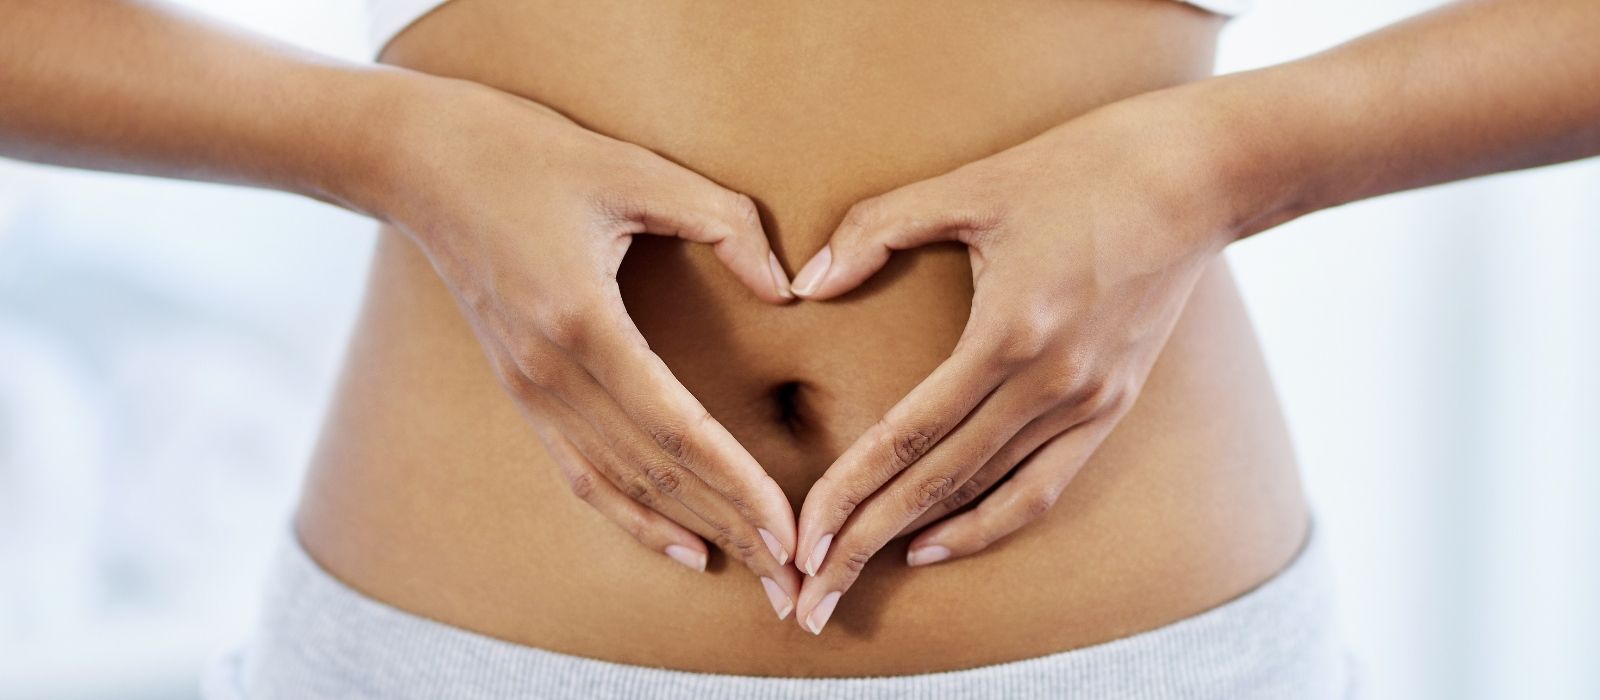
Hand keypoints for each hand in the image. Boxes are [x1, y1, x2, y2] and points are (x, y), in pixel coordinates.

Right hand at [368, 77, 801, 614]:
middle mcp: (550, 372)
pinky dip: (631, 515)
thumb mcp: (636, 169)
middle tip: (792, 577)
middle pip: (653, 473)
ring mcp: (529, 389)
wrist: (423, 163)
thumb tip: (786, 288)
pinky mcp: (522, 390)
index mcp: (583, 322)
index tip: (787, 528)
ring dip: (690, 531)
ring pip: (619, 484)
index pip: (675, 428)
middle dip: (729, 527)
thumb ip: (724, 222)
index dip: (736, 483)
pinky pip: (581, 471)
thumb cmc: (531, 155)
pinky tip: (680, 543)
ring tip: (752, 569)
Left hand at [785, 98, 1233, 632]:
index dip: (849, 492)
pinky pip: (1044, 485)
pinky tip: (938, 542)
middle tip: (808, 594)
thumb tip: (807, 280)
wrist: (1199, 176)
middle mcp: (1053, 383)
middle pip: (940, 483)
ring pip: (990, 495)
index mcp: (1011, 332)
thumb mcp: (972, 184)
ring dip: (920, 541)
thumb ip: (879, 228)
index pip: (909, 435)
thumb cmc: (1080, 167)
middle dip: (866, 541)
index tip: (802, 538)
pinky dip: (991, 522)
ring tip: (858, 578)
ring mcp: (1090, 401)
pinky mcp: (1114, 404)